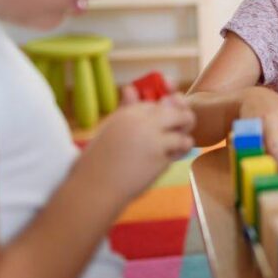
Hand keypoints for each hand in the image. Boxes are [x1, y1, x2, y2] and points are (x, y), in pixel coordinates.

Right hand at [78, 95, 195, 200]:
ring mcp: (152, 137)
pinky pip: (179, 148)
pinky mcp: (160, 156)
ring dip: (184, 137)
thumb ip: (125, 109)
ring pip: (184, 127)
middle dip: (184, 117)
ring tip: (177, 147)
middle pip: (176, 109)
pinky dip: (177, 153)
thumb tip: (130, 88)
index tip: (171, 114)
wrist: (93, 189)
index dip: (168, 105)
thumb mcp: (109, 130)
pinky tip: (168, 160)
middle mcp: (141, 121)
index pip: (156, 101)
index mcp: (127, 113)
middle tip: (182, 129)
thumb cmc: (97, 162)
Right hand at [240, 87, 277, 177]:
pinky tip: (252, 161)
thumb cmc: (276, 112)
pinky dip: (250, 151)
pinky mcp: (243, 125)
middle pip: (276, 144)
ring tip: (269, 173)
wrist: (254, 95)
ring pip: (260, 144)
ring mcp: (256, 121)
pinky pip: (247, 141)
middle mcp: (272, 119)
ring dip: (264, 160)